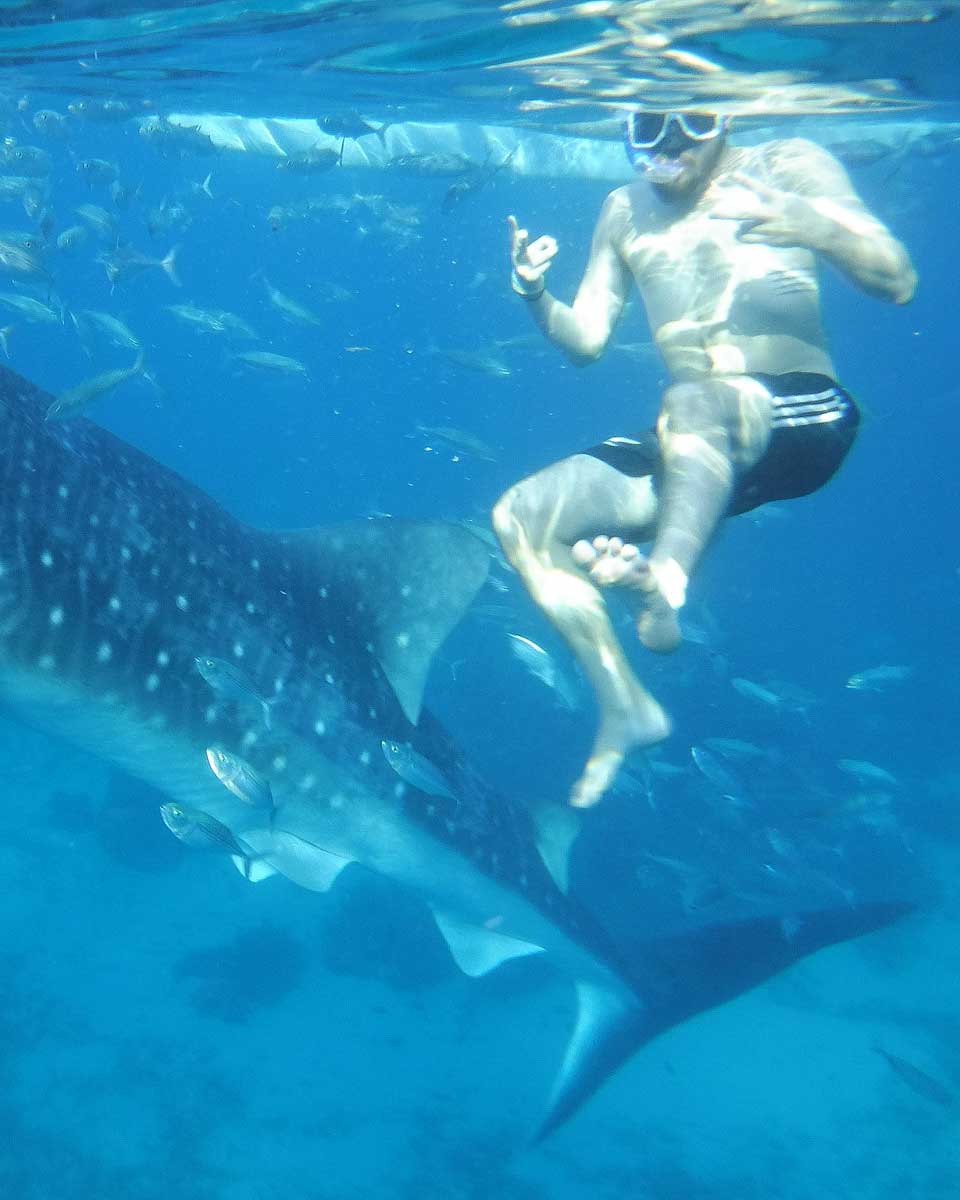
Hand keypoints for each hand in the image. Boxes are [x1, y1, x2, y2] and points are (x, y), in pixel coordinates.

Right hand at [507, 214, 557, 292]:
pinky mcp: (528, 277)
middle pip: (520, 247)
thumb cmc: (532, 262)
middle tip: (524, 233)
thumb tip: (553, 243)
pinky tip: (547, 264)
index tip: (510, 217)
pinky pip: (543, 266)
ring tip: (553, 249)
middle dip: (522, 240)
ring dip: (549, 252)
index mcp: (517, 249)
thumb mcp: (538, 250)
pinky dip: (546, 264)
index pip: (514, 236)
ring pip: (540, 257)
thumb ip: (546, 242)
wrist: (527, 284)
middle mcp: (517, 258)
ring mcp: (521, 268)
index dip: (513, 227)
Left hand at [708, 171, 827, 249]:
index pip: (760, 188)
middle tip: (711, 213)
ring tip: (744, 226)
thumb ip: (769, 197)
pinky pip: (749, 239)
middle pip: (745, 214)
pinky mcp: (770, 241)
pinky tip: (748, 233)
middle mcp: (773, 214)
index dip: (746, 181)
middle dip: (727, 214)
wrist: (814, 229)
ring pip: (744, 229)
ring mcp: (771, 229)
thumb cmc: (798, 210)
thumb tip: (754, 195)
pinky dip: (745, 236)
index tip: (733, 174)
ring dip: (740, 227)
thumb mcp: (786, 198)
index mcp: (778, 199)